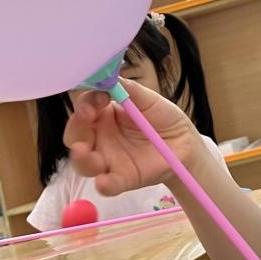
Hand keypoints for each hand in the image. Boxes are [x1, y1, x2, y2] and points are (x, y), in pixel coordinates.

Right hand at [65, 78, 205, 195]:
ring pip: (84, 162)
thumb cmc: (163, 117)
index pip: (84, 107)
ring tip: (82, 152)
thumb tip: (108, 75)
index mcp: (104, 114)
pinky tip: (104, 182)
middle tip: (85, 118)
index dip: (86, 102)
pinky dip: (104, 184)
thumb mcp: (149, 99)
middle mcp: (100, 137)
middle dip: (76, 127)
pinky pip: (108, 184)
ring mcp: (108, 159)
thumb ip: (128, 89)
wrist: (184, 143)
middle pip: (76, 135)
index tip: (100, 98)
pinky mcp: (121, 179)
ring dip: (81, 157)